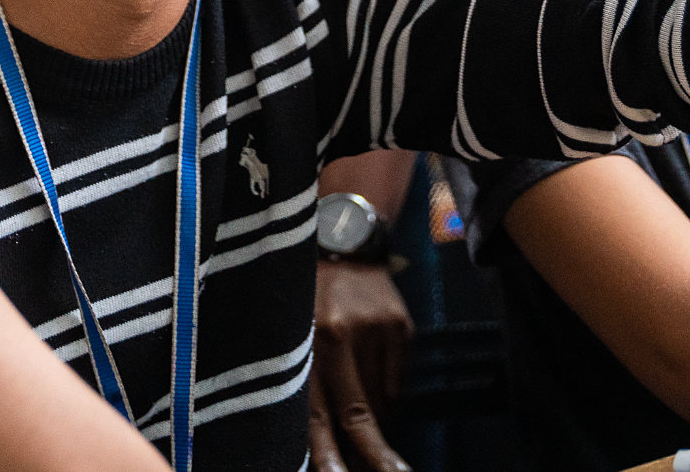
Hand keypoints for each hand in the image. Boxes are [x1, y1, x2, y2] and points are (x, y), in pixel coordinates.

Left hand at [308, 261, 412, 471]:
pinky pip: (397, 380)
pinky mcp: (400, 326)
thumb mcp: (289, 332)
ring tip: (362, 413)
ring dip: (373, 419)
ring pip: (380, 400)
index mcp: (306, 344)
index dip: (328, 453)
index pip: (316, 414)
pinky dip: (387, 391)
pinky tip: (373, 379)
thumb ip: (299, 379)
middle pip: (360, 414)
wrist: (341, 239)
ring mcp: (375, 331)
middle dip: (374, 455)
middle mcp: (340, 337)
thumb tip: (315, 437)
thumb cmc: (305, 295)